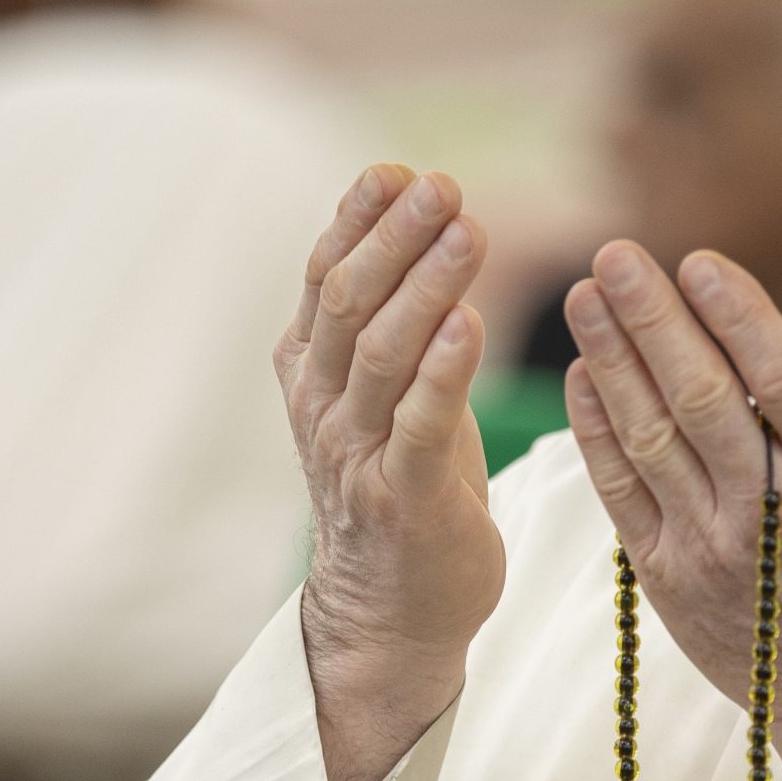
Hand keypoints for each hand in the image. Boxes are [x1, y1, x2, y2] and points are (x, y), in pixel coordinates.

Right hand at [275, 165, 504, 780]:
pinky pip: (417, 426)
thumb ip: (386, 309)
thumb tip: (412, 207)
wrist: (390, 611)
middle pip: (348, 302)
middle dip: (394, 236)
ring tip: (467, 232)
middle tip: (444, 185)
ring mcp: (357, 455)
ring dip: (424, 286)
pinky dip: (442, 372)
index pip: (324, 274)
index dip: (359, 217)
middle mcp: (322, 406)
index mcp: (311, 370)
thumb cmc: (401, 483)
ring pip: (380, 354)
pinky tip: (470, 325)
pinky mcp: (404, 500)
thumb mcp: (384, 388)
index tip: (399, 169)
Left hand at [561, 241, 781, 780]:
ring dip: (613, 365)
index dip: (738, 319)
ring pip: (652, 442)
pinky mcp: (671, 581)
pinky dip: (597, 434)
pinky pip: (623, 495)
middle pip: (702, 402)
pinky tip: (581, 377)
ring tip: (585, 299)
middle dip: (652, 323)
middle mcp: (775, 514)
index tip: (698, 262)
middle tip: (615, 256)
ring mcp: (715, 550)